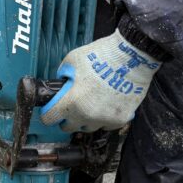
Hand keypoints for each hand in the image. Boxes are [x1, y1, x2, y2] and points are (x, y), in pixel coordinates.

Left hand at [41, 31, 161, 132]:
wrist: (134, 55)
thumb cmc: (103, 55)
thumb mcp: (72, 59)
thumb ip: (62, 75)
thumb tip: (61, 85)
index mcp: (72, 101)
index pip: (49, 119)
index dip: (48, 113)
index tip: (52, 109)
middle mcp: (87, 115)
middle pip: (68, 128)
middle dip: (67, 118)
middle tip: (73, 105)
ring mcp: (104, 120)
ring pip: (88, 128)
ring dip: (86, 119)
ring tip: (92, 102)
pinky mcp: (120, 120)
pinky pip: (106, 126)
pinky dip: (105, 118)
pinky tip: (107, 104)